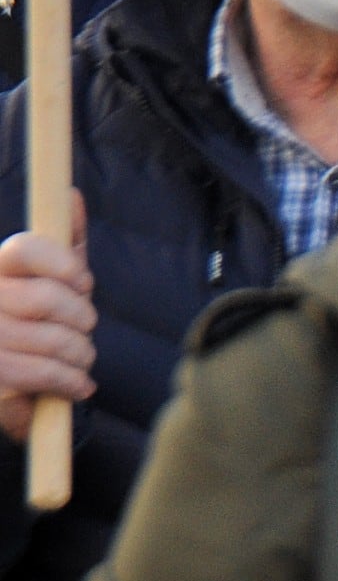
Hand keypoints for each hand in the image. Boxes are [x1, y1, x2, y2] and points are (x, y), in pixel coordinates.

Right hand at [0, 200, 94, 444]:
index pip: (26, 247)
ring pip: (49, 340)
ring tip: (80, 359)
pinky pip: (38, 373)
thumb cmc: (35, 324)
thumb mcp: (52, 279)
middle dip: (81, 318)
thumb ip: (64, 241)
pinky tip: (77, 384)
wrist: (10, 385)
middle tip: (85, 329)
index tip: (83, 283)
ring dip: (80, 354)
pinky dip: (69, 380)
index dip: (65, 265)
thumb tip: (71, 196)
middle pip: (45, 298)